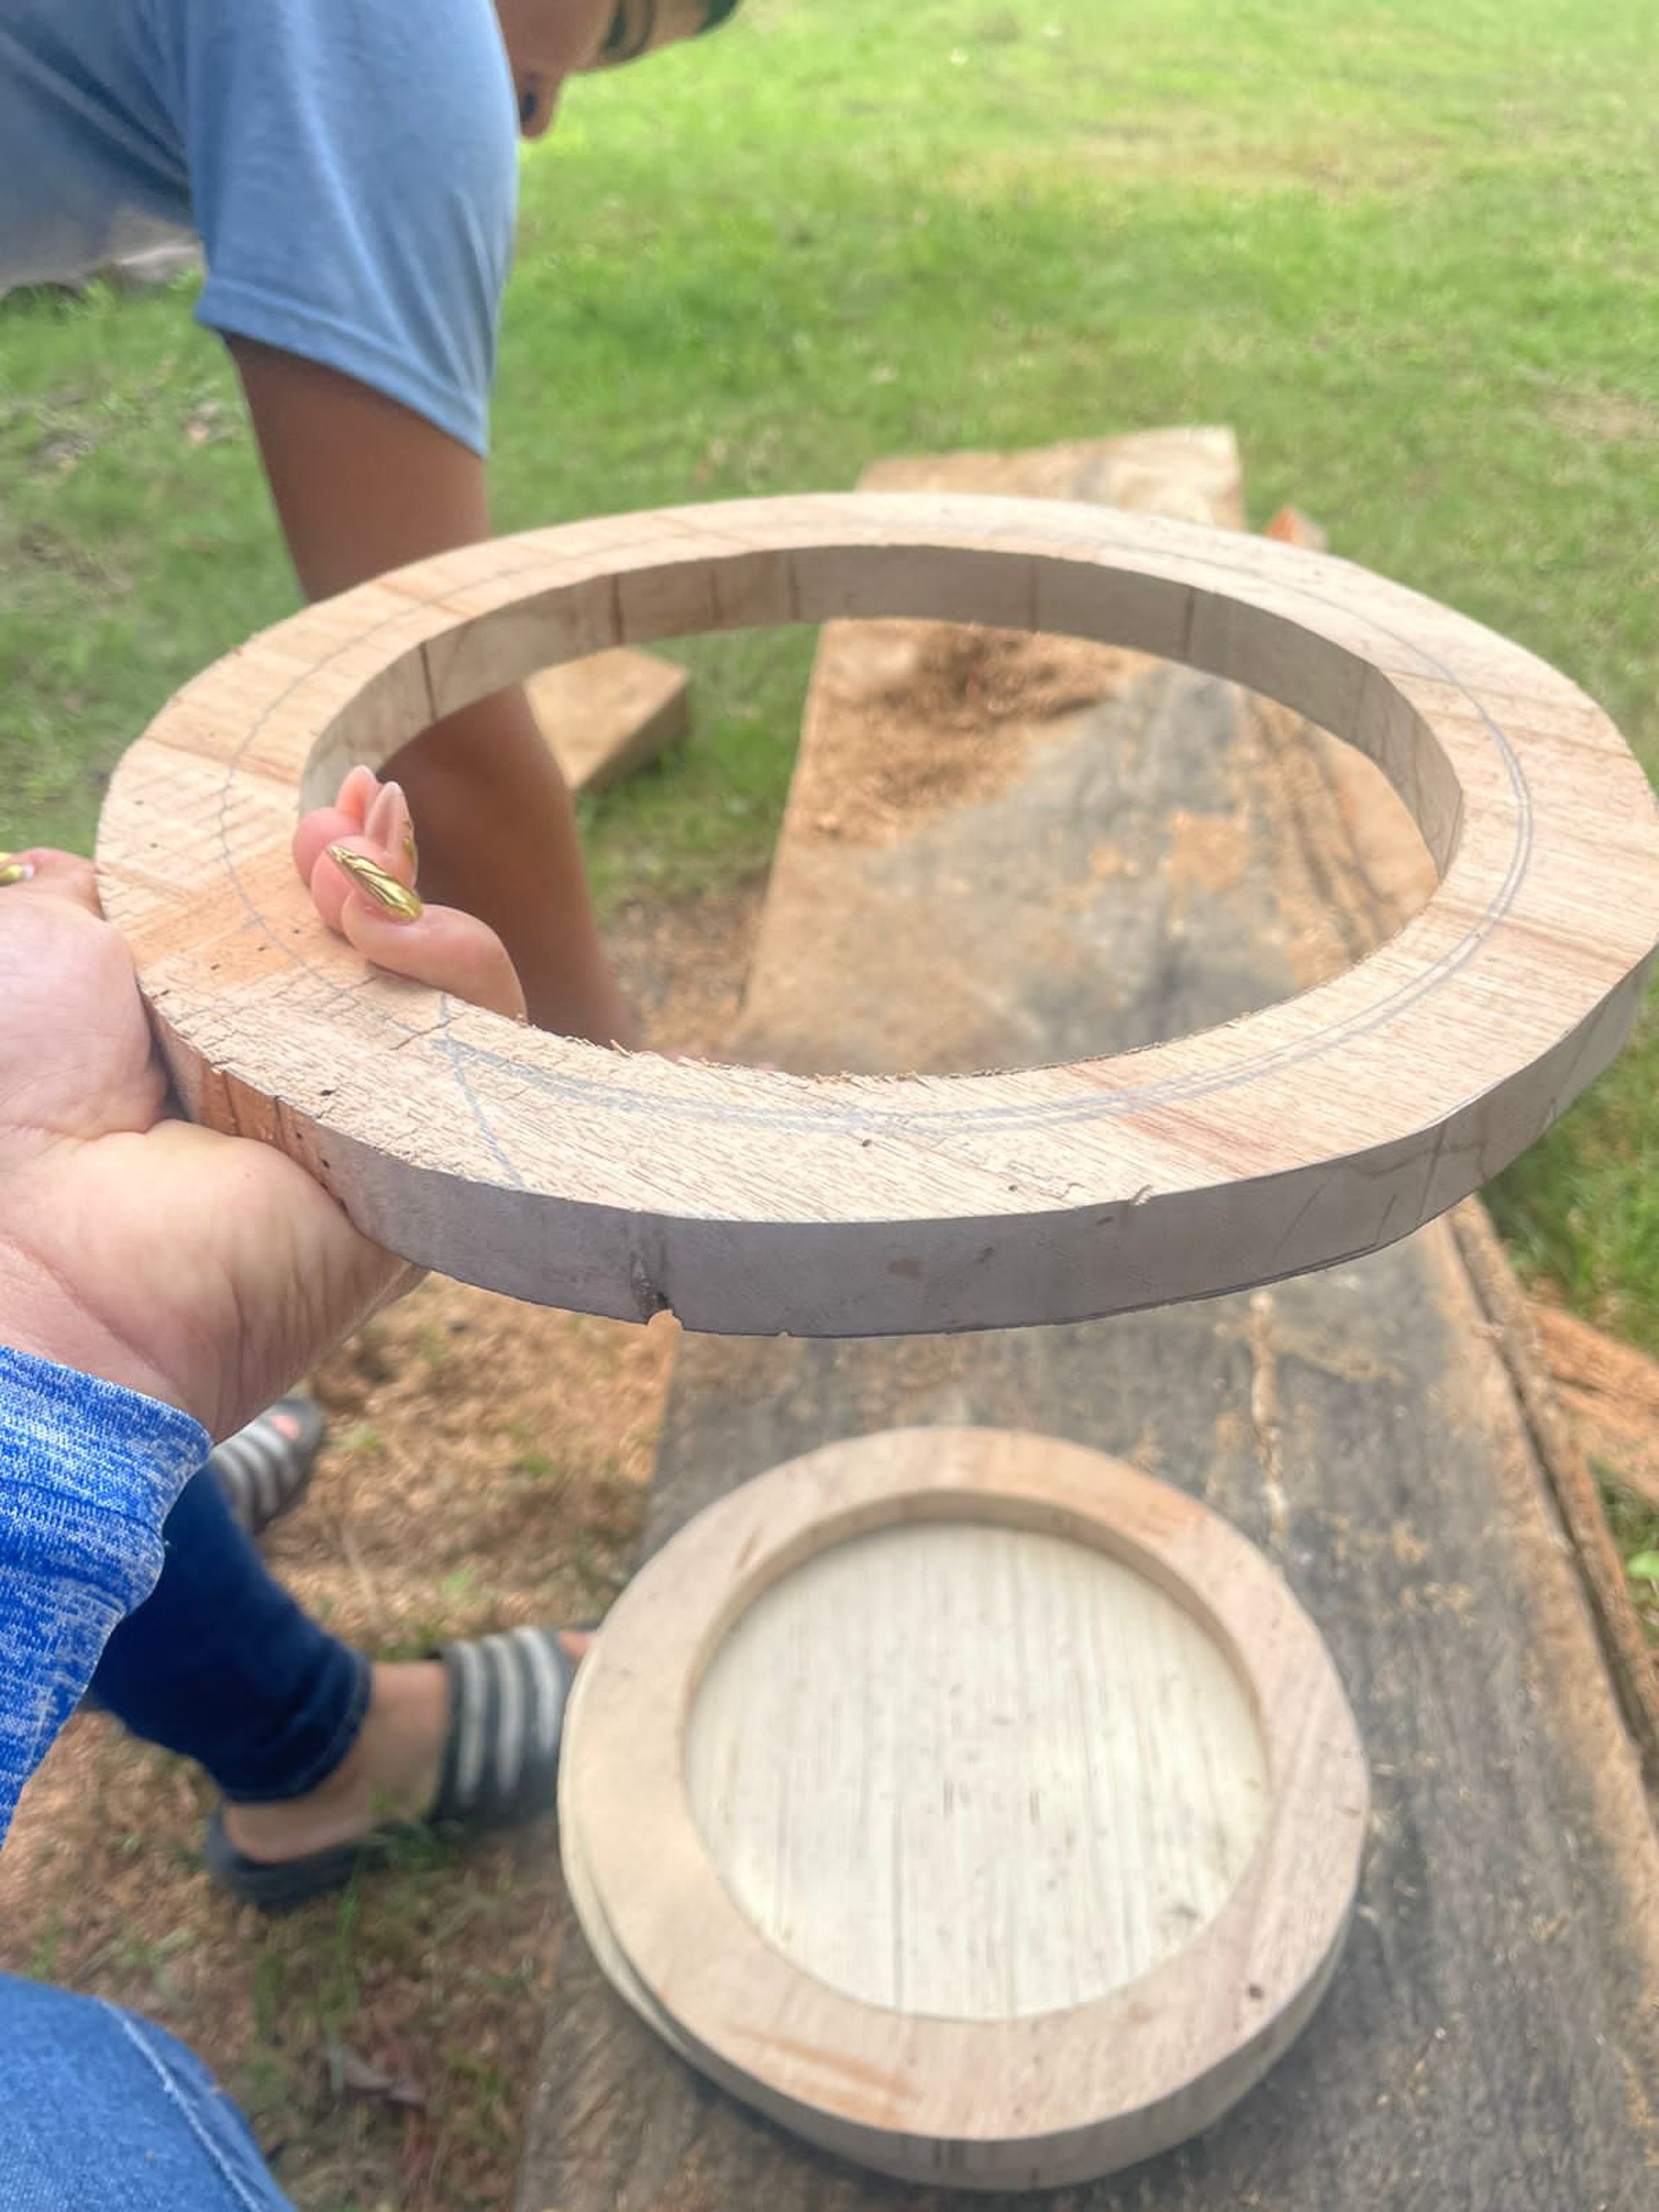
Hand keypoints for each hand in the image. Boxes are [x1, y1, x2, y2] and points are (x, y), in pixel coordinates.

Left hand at [0, 771, 522, 1437]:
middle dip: (381, 865)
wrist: (22, 1248)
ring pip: (449, 992)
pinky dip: (455, 965)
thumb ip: (120, 892)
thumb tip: (130, 871)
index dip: (329, 863)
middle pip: (387, 953)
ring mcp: (366, 1131)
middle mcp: (291, 1090)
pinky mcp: (426, 1171)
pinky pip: (484, 1051)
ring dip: (410, 900)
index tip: (324, 802)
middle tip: (354, 807)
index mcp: (201, 1042)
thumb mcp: (45, 936)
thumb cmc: (10, 1092)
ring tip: (349, 856)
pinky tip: (381, 921)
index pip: (305, 937)